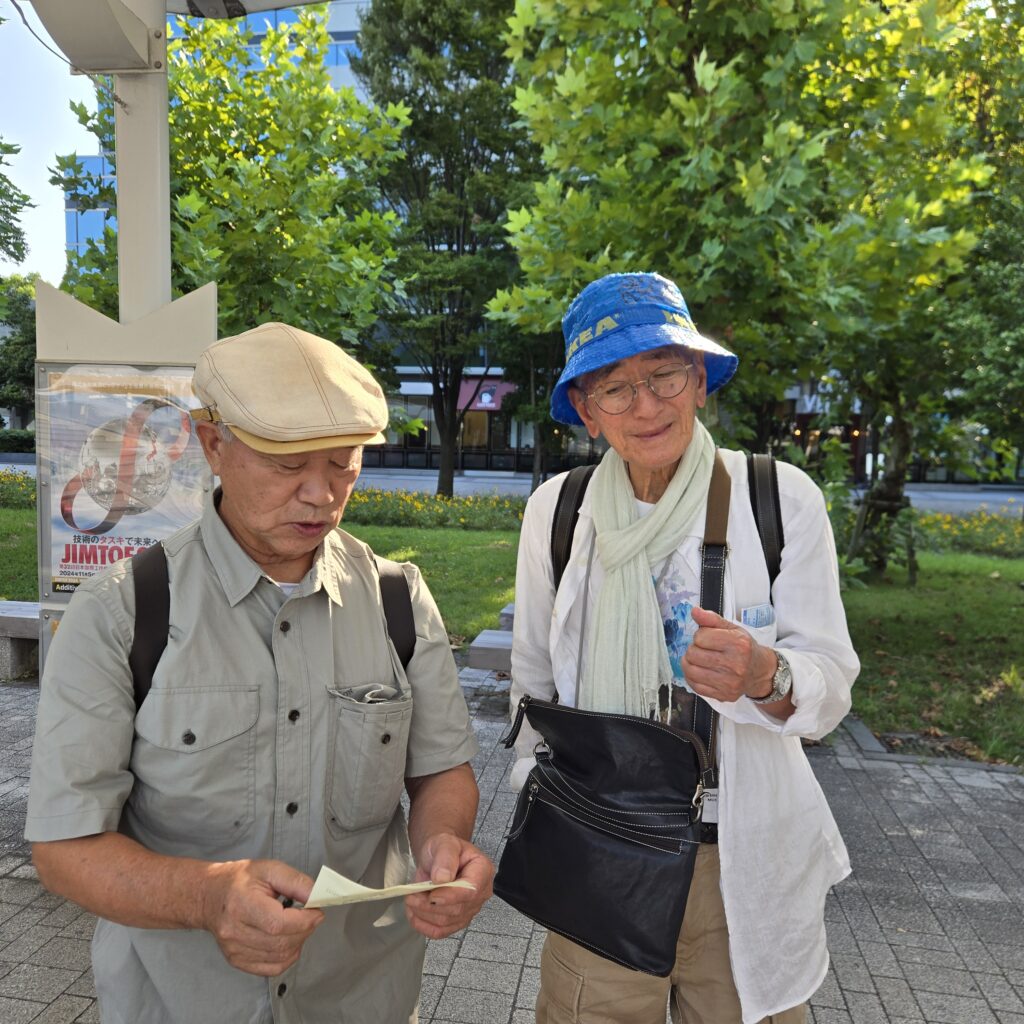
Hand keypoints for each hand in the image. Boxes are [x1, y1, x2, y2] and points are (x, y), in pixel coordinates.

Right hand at [200, 859, 324, 975]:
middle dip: (305, 930)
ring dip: (298, 942)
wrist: (210, 896)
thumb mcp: (270, 869)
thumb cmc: (240, 880)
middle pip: (281, 943)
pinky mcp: (236, 960)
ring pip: (279, 957)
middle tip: (311, 915)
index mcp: (241, 904)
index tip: (316, 910)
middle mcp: (234, 931)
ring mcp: (234, 950)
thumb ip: (296, 882)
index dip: (304, 920)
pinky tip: (289, 941)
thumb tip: (317, 896)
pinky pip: (271, 969)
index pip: (278, 923)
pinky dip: (287, 957)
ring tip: (299, 925)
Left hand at [404, 833, 493, 939]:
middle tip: (412, 895)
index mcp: (482, 871)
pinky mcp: (456, 921)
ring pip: (446, 923)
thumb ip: (445, 857)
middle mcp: (480, 893)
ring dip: (424, 914)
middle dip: (430, 905)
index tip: (431, 895)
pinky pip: (441, 931)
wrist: (438, 856)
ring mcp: (469, 910)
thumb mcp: (444, 843)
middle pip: (457, 910)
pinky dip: (423, 926)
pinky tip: (414, 914)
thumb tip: (442, 878)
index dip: (450, 896)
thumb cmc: (444, 848)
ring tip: (411, 899)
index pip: (471, 891)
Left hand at [681, 606, 776, 703]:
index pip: (700, 637)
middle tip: (703, 649)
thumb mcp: (732, 629)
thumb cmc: (745, 648)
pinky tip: (699, 671)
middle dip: (694, 649)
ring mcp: (729, 682)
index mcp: (738, 644)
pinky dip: (692, 677)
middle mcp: (735, 664)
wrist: (759, 671)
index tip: (707, 638)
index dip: (700, 635)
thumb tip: (694, 611)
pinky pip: (695, 686)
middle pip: (693, 654)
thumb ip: (711, 619)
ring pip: (691, 670)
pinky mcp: (723, 695)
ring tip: (698, 659)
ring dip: (689, 663)